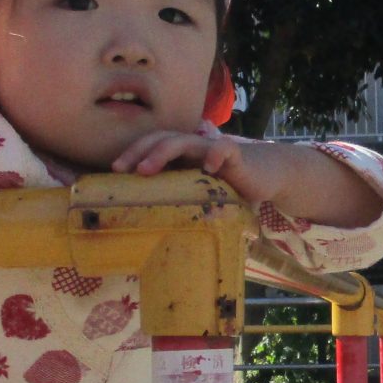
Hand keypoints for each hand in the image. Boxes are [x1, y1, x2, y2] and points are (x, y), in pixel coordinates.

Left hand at [111, 131, 285, 204]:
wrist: (267, 175)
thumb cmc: (231, 189)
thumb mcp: (202, 198)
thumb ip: (185, 209)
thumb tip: (156, 244)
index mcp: (183, 156)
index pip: (153, 146)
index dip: (133, 154)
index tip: (115, 172)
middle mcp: (194, 148)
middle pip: (162, 139)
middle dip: (139, 151)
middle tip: (123, 169)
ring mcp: (212, 149)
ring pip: (183, 140)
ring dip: (162, 151)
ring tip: (147, 169)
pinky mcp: (236, 153)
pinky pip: (223, 148)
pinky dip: (215, 154)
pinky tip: (209, 166)